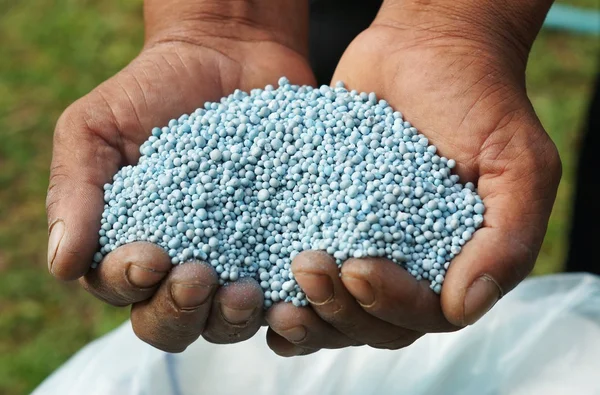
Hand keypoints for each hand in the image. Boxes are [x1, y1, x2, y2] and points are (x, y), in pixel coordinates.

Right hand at [46, 1, 314, 351]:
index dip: (129, 284)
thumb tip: (63, 263)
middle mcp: (179, 264)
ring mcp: (232, 260)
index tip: (150, 257)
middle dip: (179, 311)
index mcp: (129, 244)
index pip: (119, 288)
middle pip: (171, 321)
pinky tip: (288, 292)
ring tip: (245, 291)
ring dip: (230, 318)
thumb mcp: (96, 128)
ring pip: (224, 322)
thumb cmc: (152, 91)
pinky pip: (280, 294)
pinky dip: (282, 305)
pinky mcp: (277, 248)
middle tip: (199, 277)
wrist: (227, 57)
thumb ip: (75, 190)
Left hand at [266, 0, 560, 355]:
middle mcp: (411, 265)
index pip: (424, 314)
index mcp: (456, 264)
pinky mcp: (328, 221)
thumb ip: (508, 239)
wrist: (426, 49)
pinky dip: (282, 294)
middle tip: (307, 266)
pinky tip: (259, 293)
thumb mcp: (518, 164)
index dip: (389, 305)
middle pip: (373, 323)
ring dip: (307, 315)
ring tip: (275, 299)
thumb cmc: (478, 101)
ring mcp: (366, 246)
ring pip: (336, 310)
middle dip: (339, 309)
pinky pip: (305, 273)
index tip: (359, 267)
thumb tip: (464, 307)